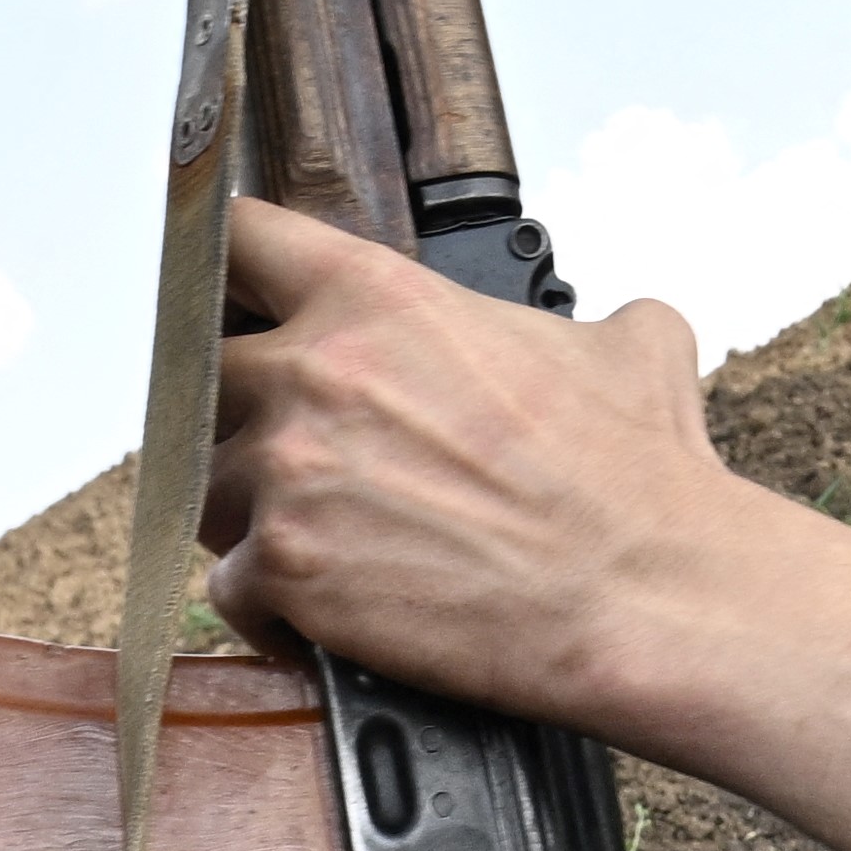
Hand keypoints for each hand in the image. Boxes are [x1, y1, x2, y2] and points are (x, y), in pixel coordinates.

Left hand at [198, 196, 767, 730]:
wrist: (643, 594)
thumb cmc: (636, 479)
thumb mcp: (628, 347)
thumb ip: (576, 321)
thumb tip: (609, 326)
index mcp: (377, 298)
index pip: (242, 240)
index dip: (240, 273)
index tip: (246, 302)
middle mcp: (314, 374)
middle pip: (208, 377)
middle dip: (248, 414)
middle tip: (308, 454)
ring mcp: (289, 474)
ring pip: (210, 486)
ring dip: (253, 512)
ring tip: (325, 538)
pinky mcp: (285, 570)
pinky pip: (229, 585)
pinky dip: (270, 605)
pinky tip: (324, 610)